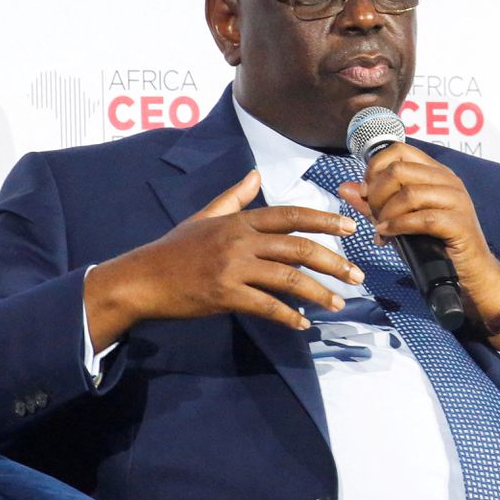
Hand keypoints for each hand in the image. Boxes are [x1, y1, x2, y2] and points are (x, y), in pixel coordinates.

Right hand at [85, 170, 363, 350]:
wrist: (142, 279)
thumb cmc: (173, 249)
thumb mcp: (204, 216)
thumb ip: (234, 197)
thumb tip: (256, 175)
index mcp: (239, 220)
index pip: (290, 216)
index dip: (322, 219)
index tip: (349, 227)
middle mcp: (240, 240)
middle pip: (298, 247)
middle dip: (333, 261)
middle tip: (357, 274)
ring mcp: (232, 268)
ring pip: (288, 278)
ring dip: (319, 292)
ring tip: (339, 302)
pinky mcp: (224, 294)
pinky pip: (266, 306)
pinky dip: (288, 316)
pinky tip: (303, 324)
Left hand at [336, 144, 499, 362]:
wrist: (470, 273)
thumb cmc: (434, 244)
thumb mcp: (399, 218)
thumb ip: (374, 202)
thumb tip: (345, 188)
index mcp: (435, 172)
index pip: (399, 150)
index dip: (375, 167)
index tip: (366, 191)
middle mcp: (448, 180)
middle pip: (398, 170)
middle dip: (376, 194)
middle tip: (373, 215)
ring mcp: (456, 200)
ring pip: (408, 193)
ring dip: (385, 213)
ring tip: (380, 228)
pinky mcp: (458, 223)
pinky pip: (421, 218)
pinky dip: (397, 227)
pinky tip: (387, 236)